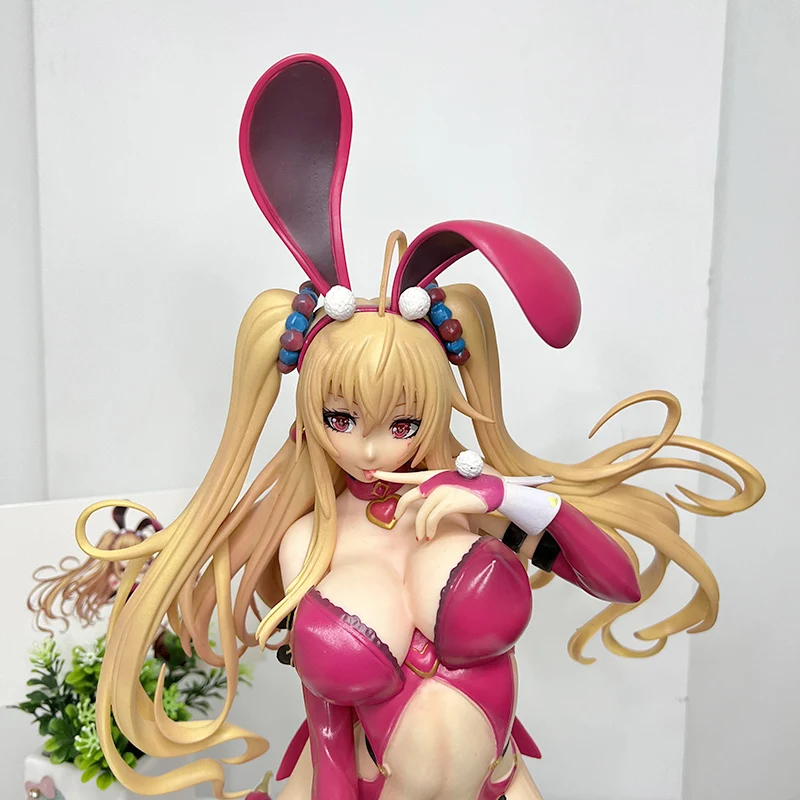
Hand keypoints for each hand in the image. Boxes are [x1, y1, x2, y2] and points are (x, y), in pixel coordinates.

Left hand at [373, 469, 489, 541]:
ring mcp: (442, 490)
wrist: (492, 489)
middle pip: (408, 497)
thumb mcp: (451, 485)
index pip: (407, 475)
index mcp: (433, 475)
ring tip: (421, 537)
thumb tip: (425, 501)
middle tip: (397, 518)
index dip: (388, 475)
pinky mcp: (449, 501)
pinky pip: (431, 519)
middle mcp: (435, 481)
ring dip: (418, 528)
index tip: (372, 473)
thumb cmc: (472, 489)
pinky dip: (428, 530)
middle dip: (400, 510)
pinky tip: (429, 536)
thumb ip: (436, 490)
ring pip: (420, 513)